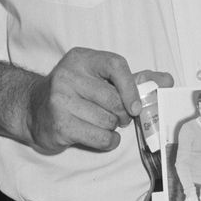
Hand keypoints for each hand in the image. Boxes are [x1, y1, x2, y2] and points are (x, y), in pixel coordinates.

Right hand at [25, 48, 171, 153]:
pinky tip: (100, 136)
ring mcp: (60, 100)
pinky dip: (107, 142)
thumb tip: (167, 80)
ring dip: (111, 128)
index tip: (136, 105)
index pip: (115, 65)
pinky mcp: (59, 124)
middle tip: (118, 116)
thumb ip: (133, 79)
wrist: (33, 109)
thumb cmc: (75, 92)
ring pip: (107, 121)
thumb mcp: (99, 77)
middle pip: (113, 99)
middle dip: (122, 113)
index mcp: (81, 58)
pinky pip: (98, 137)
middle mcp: (68, 75)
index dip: (131, 87)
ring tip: (101, 124)